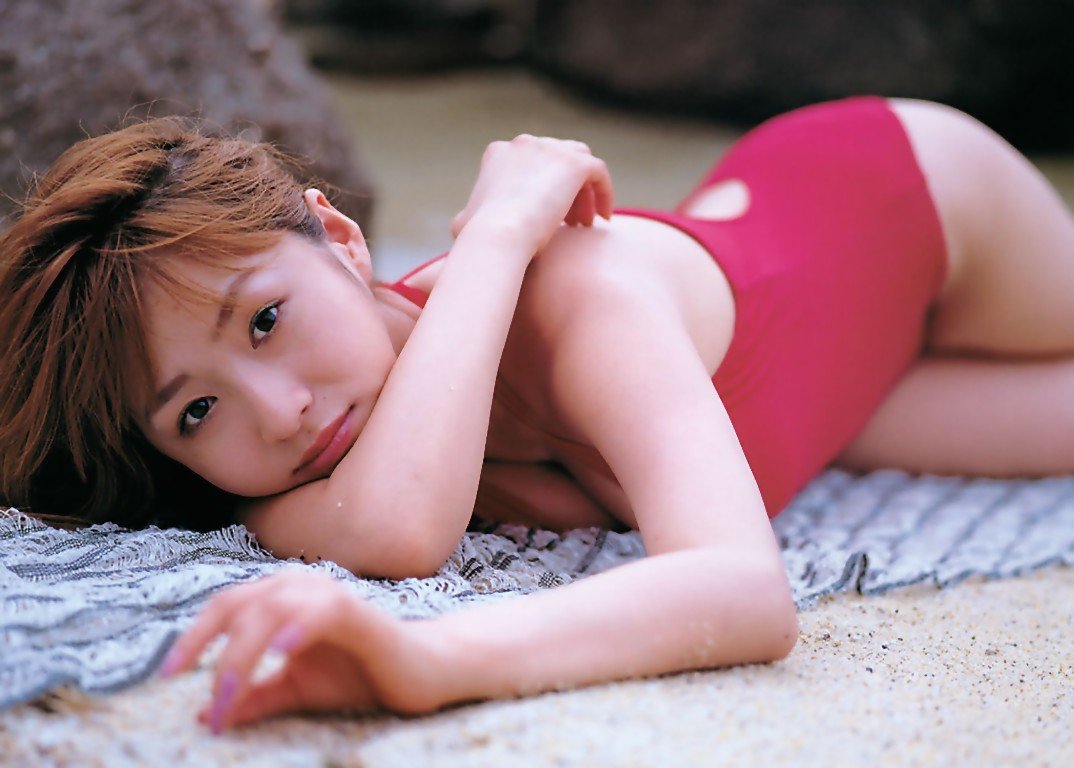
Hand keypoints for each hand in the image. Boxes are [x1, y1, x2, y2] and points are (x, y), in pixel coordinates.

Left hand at [158, 570, 443, 731]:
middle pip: (238, 605)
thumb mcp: (294, 689)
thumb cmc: (358, 672)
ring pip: (270, 609)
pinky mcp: (360, 614)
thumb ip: (254, 697)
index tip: (167, 676)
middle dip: (208, 649)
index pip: (225, 606)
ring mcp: (330, 596)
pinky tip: (279, 652)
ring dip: (242, 655)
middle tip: (205, 700)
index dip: (192, 638)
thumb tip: (204, 716)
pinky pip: (323, 612)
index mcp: (282, 597)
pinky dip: (297, 628)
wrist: (419, 674)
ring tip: (229, 698)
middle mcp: (302, 585)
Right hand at [450, 135, 613, 253]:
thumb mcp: (464, 222)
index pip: (530, 164)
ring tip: (584, 224)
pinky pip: (598, 172)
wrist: (499, 234)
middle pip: (555, 164)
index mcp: (498, 153)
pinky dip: (604, 192)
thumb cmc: (479, 236)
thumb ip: (470, 214)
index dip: (541, 190)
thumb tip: (465, 221)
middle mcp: (525, 144)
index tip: (547, 218)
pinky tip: (604, 217)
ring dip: (582, 192)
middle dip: (562, 193)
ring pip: (578, 166)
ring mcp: (552, 148)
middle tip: (570, 225)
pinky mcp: (575, 162)